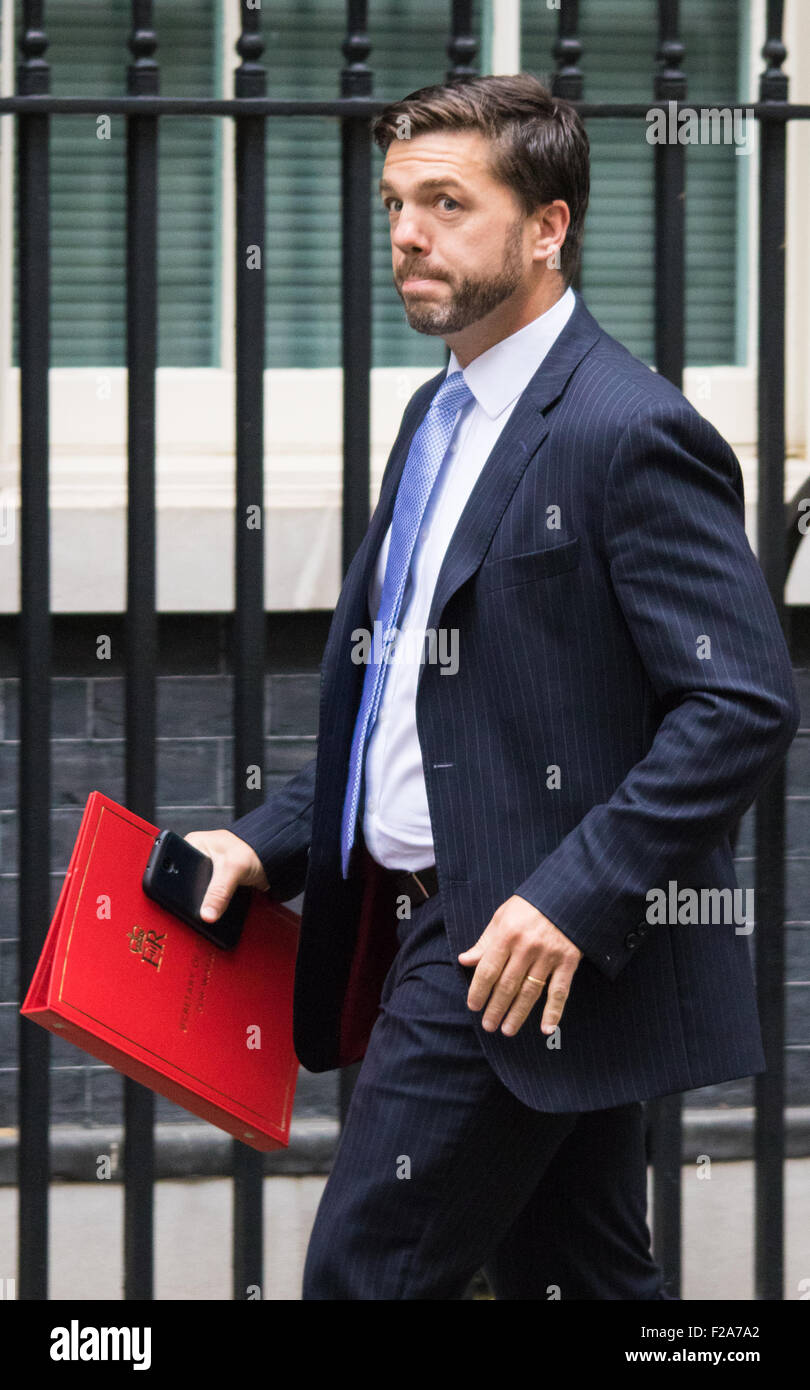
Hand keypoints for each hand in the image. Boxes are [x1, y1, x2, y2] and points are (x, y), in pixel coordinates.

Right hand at [183, 829, 269, 921]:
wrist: (274, 858)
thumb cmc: (254, 849)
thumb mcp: (232, 868)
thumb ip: (218, 891)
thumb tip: (207, 914)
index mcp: (194, 844)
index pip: (176, 864)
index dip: (175, 882)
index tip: (179, 899)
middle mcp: (197, 856)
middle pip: (186, 882)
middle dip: (192, 896)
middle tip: (198, 907)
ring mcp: (206, 871)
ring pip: (197, 892)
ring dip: (204, 902)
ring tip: (208, 909)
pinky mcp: (216, 883)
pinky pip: (209, 897)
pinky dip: (213, 903)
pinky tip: (215, 909)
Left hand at [457, 895, 582, 1037]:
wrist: (568, 894)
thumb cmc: (530, 905)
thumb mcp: (502, 916)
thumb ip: (485, 941)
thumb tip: (464, 960)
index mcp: (507, 934)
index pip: (488, 969)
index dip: (478, 990)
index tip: (473, 1006)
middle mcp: (526, 947)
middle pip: (507, 985)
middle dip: (496, 1007)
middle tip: (488, 1025)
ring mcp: (548, 956)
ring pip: (530, 992)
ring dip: (518, 1014)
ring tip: (507, 1030)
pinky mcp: (568, 962)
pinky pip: (559, 991)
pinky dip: (554, 1012)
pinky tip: (546, 1029)